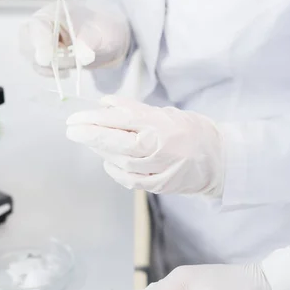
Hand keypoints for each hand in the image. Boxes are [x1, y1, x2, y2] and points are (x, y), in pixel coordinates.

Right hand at [19, 3, 130, 75]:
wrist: (106, 42)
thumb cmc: (103, 32)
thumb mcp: (101, 35)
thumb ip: (90, 42)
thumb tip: (82, 55)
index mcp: (53, 13)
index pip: (37, 27)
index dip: (40, 43)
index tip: (47, 58)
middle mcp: (41, 26)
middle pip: (27, 44)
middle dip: (42, 58)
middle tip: (63, 66)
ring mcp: (39, 41)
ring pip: (32, 59)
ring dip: (49, 68)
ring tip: (69, 67)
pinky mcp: (43, 56)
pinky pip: (39, 68)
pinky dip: (51, 73)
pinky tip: (66, 72)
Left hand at [66, 96, 224, 195]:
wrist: (219, 160)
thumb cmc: (191, 132)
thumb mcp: (165, 113)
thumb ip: (135, 109)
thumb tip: (105, 103)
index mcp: (162, 125)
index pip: (121, 119)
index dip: (94, 118)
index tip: (75, 118)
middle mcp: (160, 147)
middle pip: (117, 142)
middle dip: (90, 135)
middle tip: (71, 129)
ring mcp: (159, 169)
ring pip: (120, 161)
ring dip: (100, 150)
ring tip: (88, 139)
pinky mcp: (159, 185)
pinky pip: (129, 179)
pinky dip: (114, 170)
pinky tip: (107, 160)